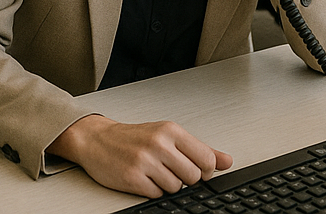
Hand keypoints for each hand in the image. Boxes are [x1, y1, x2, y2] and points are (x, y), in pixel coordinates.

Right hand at [49, 114, 232, 197]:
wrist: (98, 140)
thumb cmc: (135, 137)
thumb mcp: (169, 136)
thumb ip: (200, 149)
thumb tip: (227, 161)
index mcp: (170, 130)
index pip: (206, 159)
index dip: (204, 170)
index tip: (194, 168)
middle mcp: (159, 143)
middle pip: (193, 177)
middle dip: (184, 179)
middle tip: (169, 169)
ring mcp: (145, 161)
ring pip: (176, 188)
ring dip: (167, 185)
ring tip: (154, 172)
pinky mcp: (133, 178)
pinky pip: (157, 195)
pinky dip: (153, 190)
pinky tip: (144, 178)